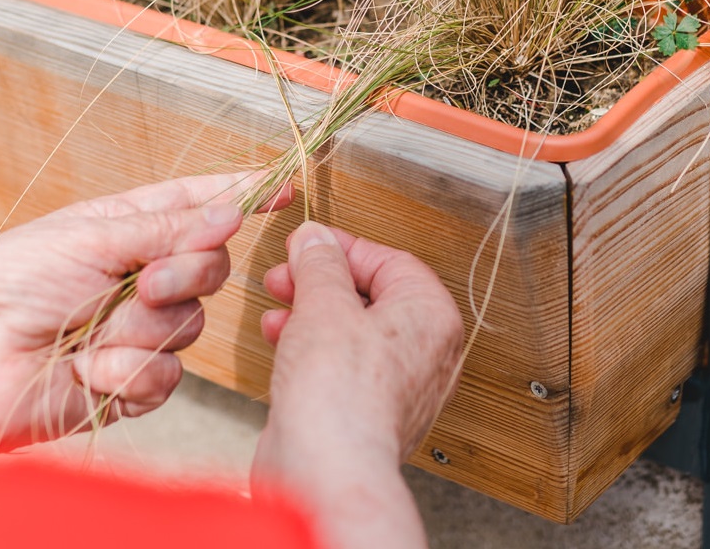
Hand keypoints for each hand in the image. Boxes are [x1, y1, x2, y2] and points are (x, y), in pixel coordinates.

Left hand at [0, 173, 289, 461]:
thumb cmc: (7, 283)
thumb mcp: (92, 236)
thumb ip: (169, 227)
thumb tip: (232, 210)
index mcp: (119, 229)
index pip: (192, 206)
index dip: (238, 195)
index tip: (283, 185)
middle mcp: (132, 278)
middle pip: (207, 268)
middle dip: (186, 273)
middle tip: (146, 282)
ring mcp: (131, 334)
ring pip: (189, 326)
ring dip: (145, 328)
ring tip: (96, 333)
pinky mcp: (126, 386)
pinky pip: (165, 378)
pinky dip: (129, 374)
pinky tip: (86, 372)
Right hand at [252, 221, 463, 548]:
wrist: (326, 470)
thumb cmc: (340, 394)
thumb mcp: (324, 304)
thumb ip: (320, 264)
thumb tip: (316, 239)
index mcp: (433, 318)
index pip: (392, 261)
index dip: (344, 248)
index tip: (308, 244)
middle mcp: (426, 353)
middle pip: (372, 296)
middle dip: (321, 283)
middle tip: (286, 276)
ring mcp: (398, 388)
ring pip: (353, 332)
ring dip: (310, 314)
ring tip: (277, 311)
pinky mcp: (367, 413)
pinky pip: (343, 366)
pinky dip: (312, 349)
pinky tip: (280, 343)